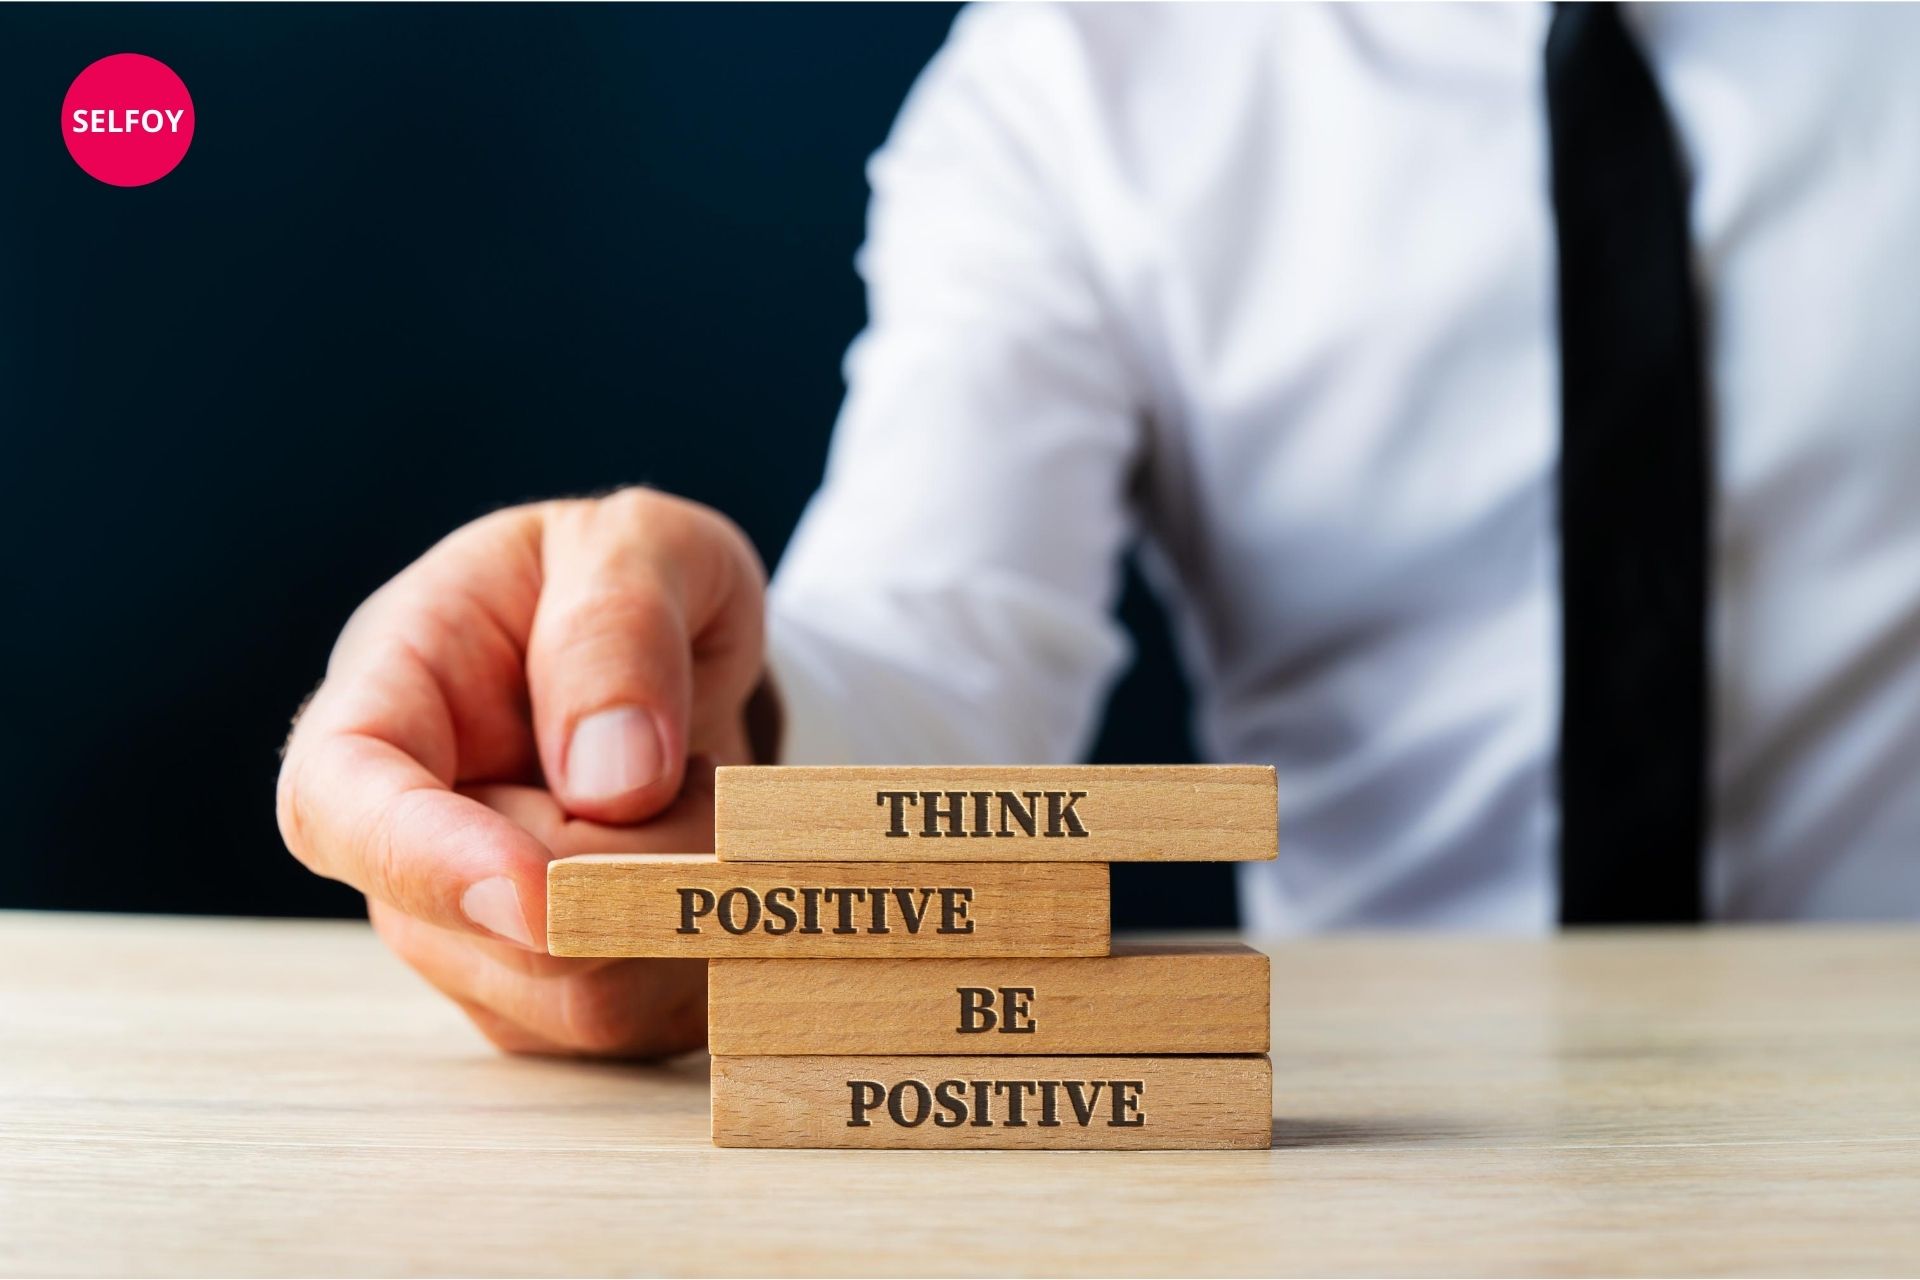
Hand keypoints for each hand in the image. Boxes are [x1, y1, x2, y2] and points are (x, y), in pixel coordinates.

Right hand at [276, 489, 768, 1055]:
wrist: (674, 662)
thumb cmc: (628, 587)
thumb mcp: (640, 545)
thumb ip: (619, 627)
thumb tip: (613, 782)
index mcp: (385, 702)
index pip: (340, 806)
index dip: (429, 862)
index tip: (538, 894)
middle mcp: (403, 844)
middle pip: (508, 927)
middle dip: (645, 855)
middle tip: (691, 756)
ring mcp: (470, 941)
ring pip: (593, 994)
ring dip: (690, 901)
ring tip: (692, 797)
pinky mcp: (554, 1005)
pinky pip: (653, 1026)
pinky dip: (714, 949)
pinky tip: (707, 864)